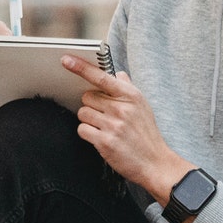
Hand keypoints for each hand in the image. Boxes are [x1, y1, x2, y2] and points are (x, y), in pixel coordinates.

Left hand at [65, 55, 193, 206]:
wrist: (155, 163)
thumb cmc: (147, 134)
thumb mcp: (143, 107)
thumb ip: (128, 89)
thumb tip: (118, 75)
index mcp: (131, 96)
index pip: (101, 77)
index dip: (81, 67)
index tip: (66, 59)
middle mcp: (121, 109)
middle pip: (87, 97)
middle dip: (92, 105)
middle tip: (104, 116)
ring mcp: (113, 125)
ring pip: (83, 113)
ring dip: (89, 120)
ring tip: (104, 128)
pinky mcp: (105, 142)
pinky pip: (82, 130)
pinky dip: (88, 134)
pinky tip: (100, 138)